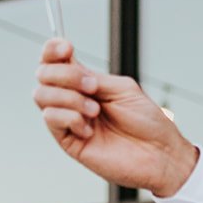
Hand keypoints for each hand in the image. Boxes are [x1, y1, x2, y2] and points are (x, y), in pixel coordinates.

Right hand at [33, 39, 197, 194]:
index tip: (67, 48)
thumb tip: (69, 66)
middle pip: (43, 75)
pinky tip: (90, 129)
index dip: (53, 49)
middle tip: (92, 86)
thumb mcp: (122, 89)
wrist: (161, 154)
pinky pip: (51, 119)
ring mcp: (69, 120)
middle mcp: (74, 100)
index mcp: (86, 84)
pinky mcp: (69, 141)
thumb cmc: (149, 124)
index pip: (54, 61)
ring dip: (69, 98)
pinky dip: (71, 118)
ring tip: (95, 110)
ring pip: (41, 95)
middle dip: (65, 75)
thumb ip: (93, 77)